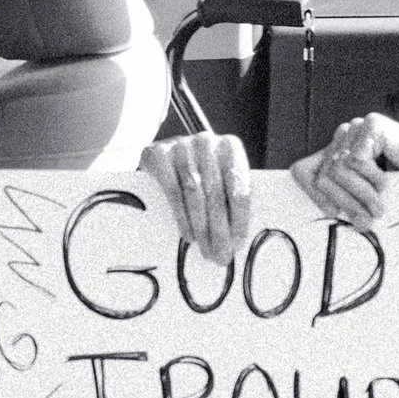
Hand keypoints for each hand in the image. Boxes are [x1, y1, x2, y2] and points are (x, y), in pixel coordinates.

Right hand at [141, 132, 250, 264]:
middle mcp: (207, 141)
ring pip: (195, 194)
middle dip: (220, 230)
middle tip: (221, 256)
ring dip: (202, 227)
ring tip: (206, 250)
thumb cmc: (199, 174)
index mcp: (230, 147)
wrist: (161, 155)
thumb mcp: (219, 179)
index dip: (240, 218)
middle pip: (217, 194)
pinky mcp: (158, 153)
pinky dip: (182, 216)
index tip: (238, 244)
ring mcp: (181, 145)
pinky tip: (189, 235)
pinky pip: (173, 191)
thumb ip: (230, 199)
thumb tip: (237, 240)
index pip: (239, 187)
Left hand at [291, 113, 398, 228]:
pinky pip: (358, 160)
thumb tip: (327, 214)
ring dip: (360, 194)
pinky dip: (372, 179)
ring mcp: (356, 128)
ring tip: (379, 208)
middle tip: (364, 221)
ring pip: (339, 169)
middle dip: (344, 201)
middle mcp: (344, 135)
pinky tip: (387, 185)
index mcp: (338, 149)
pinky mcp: (371, 126)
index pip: (306, 170)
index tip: (332, 214)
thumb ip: (347, 195)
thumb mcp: (367, 191)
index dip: (314, 194)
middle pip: (324, 174)